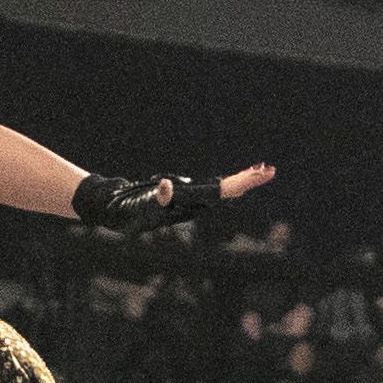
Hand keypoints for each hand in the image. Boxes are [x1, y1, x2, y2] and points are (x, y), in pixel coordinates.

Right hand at [74, 165, 274, 236]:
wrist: (112, 212)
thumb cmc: (124, 209)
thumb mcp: (137, 204)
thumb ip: (153, 198)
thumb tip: (168, 189)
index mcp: (187, 205)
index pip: (219, 193)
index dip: (239, 183)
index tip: (257, 174)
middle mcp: (192, 205)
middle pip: (226, 192)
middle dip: (247, 181)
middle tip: (270, 171)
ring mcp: (188, 201)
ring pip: (221, 191)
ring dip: (241, 181)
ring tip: (261, 171)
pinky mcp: (183, 196)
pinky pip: (210, 188)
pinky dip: (226, 181)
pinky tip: (236, 179)